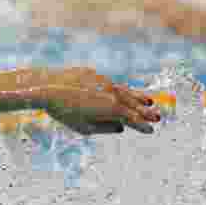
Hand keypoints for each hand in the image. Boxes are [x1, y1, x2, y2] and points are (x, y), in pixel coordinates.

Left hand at [43, 67, 160, 135]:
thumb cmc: (64, 112)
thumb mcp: (85, 127)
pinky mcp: (93, 74)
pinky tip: (123, 94)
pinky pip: (109, 84)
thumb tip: (120, 127)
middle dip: (145, 111)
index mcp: (112, 108)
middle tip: (158, 117)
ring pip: (124, 91)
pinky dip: (119, 90)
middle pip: (133, 104)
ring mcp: (104, 82)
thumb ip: (105, 128)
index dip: (142, 125)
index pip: (133, 118)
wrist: (47, 88)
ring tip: (148, 102)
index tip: (151, 130)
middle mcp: (112, 93)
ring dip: (136, 98)